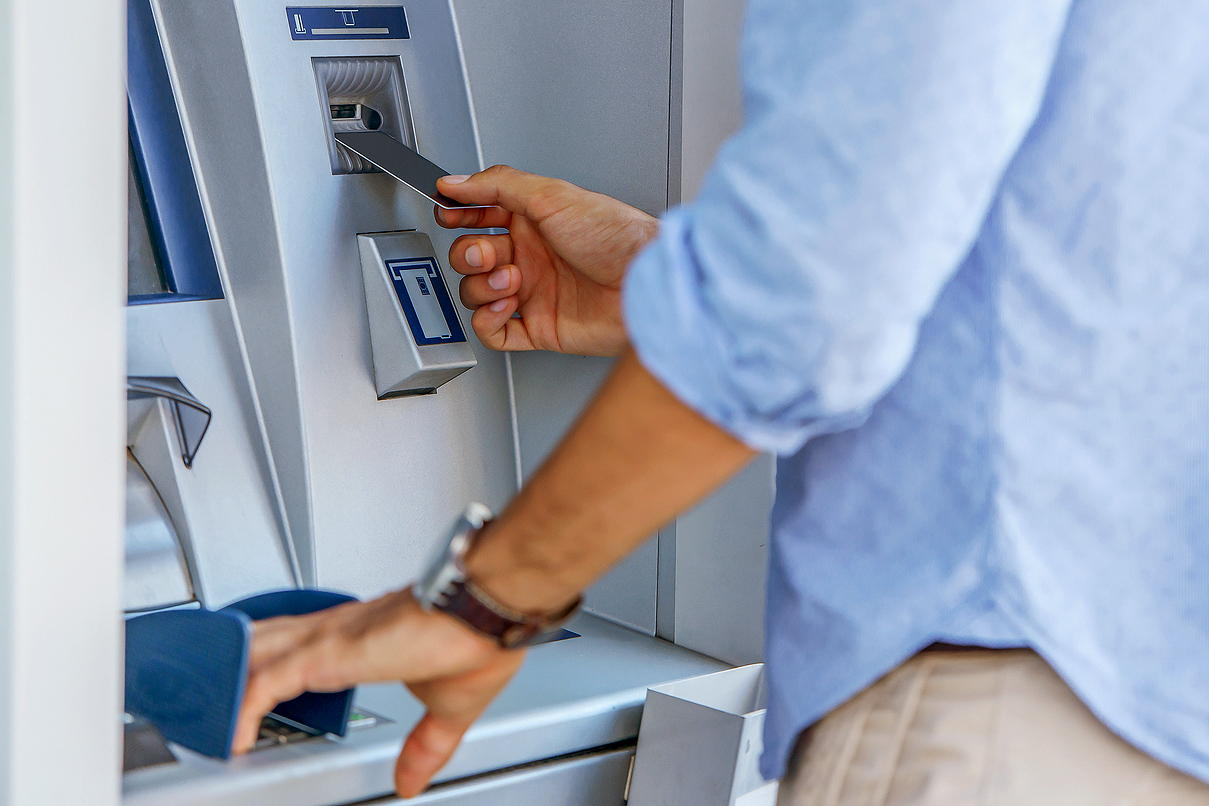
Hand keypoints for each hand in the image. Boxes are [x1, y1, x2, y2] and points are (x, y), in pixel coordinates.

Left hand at [232, 589, 523, 797]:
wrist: (488, 610)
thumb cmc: (478, 638)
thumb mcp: (446, 710)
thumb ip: (423, 747)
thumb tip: (410, 782)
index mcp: (362, 639)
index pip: (296, 644)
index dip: (268, 663)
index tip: (252, 692)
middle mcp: (337, 631)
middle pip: (261, 641)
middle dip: (230, 665)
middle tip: (205, 698)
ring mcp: (328, 639)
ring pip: (254, 655)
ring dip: (227, 684)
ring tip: (206, 719)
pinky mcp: (327, 652)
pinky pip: (265, 681)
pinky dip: (243, 708)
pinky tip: (233, 735)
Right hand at [435, 165, 658, 355]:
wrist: (643, 283)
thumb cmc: (616, 237)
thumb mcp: (552, 195)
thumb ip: (498, 185)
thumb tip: (457, 182)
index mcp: (533, 221)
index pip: (480, 215)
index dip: (459, 215)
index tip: (447, 213)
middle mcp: (531, 256)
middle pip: (471, 255)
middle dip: (470, 254)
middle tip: (489, 253)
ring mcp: (533, 293)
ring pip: (477, 293)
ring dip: (483, 286)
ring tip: (512, 279)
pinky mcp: (539, 328)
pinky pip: (494, 332)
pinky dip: (488, 321)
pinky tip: (505, 307)